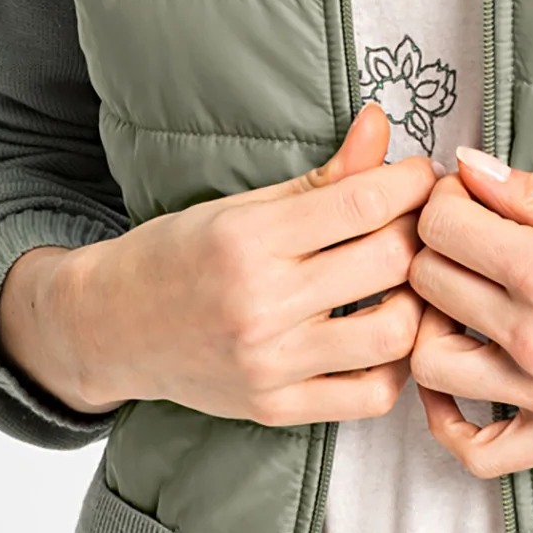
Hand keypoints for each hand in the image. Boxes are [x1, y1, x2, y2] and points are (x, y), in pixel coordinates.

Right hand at [0, 101, 434, 423]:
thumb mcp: (244, 206)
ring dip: (417, 303)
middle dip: (420, 234)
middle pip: (389, 262)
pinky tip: (382, 333)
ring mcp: (270, 364)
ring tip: (405, 283)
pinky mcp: (276, 409)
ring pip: (393, 334)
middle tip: (419, 225)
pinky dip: (395, 365)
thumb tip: (381, 123)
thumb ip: (323, 176)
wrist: (112, 326)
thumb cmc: (179, 255)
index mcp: (248, 240)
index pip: (363, 203)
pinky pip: (371, 395)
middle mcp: (259, 305)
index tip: (420, 177)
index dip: (411, 183)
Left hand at [405, 147, 532, 476]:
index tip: (469, 196)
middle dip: (435, 247)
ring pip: (429, 362)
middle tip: (468, 236)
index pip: (443, 226)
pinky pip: (475, 450)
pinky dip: (449, 420)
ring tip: (464, 303)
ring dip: (431, 325)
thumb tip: (470, 167)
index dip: (446, 199)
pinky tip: (461, 382)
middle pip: (428, 284)